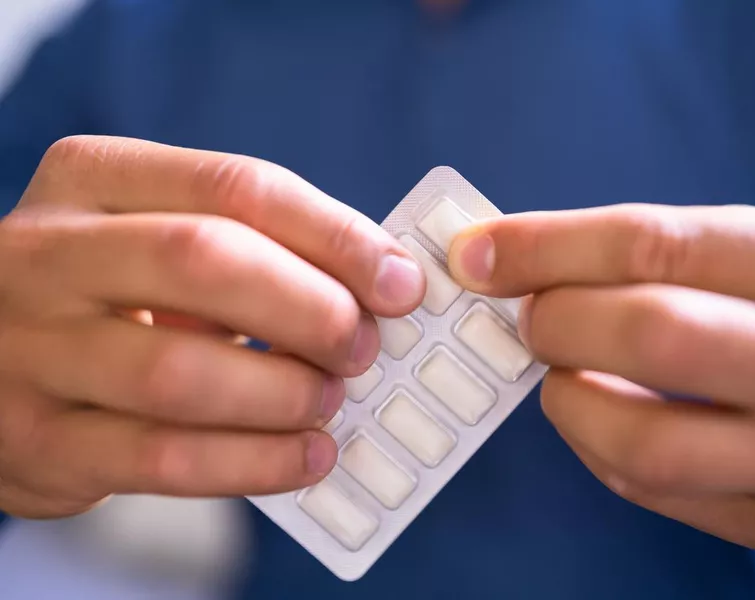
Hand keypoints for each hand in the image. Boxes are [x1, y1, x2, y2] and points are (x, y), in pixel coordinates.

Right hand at [0, 136, 423, 517]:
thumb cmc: (110, 292)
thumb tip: (378, 285)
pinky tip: (305, 457)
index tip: (401, 282)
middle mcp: (45, 252)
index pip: (237, 187)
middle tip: (364, 345)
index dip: (336, 236)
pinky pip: (164, 457)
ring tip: (329, 400)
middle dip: (312, 309)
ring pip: (181, 371)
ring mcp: (30, 349)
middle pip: (206, 261)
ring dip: (283, 393)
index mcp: (95, 178)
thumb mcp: (159, 237)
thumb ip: (255, 247)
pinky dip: (254, 462)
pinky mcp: (39, 438)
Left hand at [449, 203, 754, 549]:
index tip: (477, 252)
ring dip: (570, 399)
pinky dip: (596, 447)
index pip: (661, 244)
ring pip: (646, 441)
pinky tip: (595, 412)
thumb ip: (665, 253)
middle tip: (531, 316)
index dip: (549, 245)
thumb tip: (519, 260)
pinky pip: (655, 492)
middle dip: (560, 319)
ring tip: (564, 371)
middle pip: (654, 336)